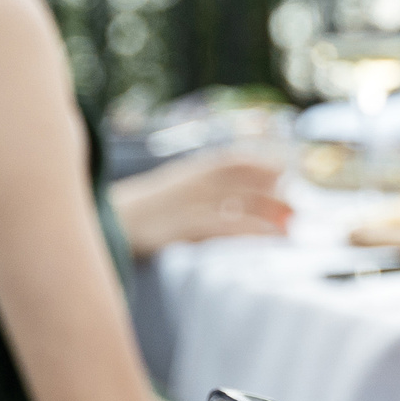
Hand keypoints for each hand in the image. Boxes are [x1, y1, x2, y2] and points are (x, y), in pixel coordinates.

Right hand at [111, 151, 293, 254]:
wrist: (101, 227)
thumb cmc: (140, 216)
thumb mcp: (172, 197)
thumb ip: (203, 198)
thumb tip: (241, 209)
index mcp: (186, 174)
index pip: (229, 161)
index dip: (259, 163)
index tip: (285, 170)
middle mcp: (187, 184)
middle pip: (237, 181)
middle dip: (270, 192)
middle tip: (298, 207)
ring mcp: (181, 205)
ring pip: (232, 202)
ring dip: (264, 213)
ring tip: (289, 229)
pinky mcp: (175, 228)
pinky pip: (218, 226)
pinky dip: (245, 231)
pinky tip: (264, 239)